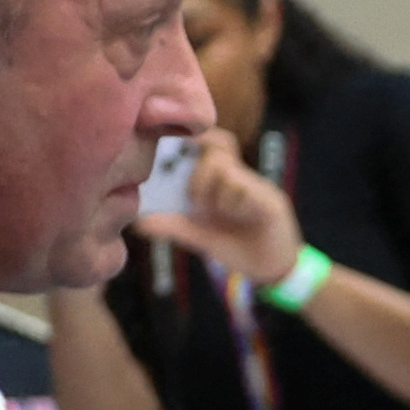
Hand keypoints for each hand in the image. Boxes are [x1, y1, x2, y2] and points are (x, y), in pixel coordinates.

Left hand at [143, 138, 305, 287]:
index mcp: (222, 180)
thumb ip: (173, 226)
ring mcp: (256, 187)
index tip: (169, 147)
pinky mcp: (270, 203)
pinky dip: (230, 202)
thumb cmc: (236, 246)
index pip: (208, 144)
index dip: (191, 139)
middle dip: (197, 166)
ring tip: (208, 210)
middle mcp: (240, 177)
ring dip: (209, 187)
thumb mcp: (200, 236)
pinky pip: (245, 190)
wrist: (271, 270)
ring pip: (226, 167)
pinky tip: (230, 216)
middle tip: (191, 195)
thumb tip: (138, 222)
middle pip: (220, 144)